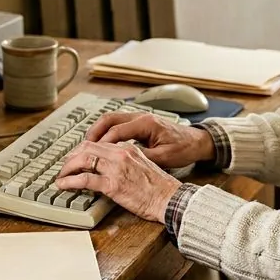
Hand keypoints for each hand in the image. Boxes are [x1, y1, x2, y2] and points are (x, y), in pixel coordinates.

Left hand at [54, 140, 180, 222]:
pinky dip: (70, 181)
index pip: (99, 143)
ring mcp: (116, 168)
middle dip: (71, 156)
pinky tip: (64, 185)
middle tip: (64, 166)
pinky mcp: (112, 184)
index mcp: (128, 148)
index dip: (83, 150)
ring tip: (60, 176)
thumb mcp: (143, 166)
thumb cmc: (160, 188)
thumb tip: (111, 168)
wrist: (170, 198)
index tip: (76, 158)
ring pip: (82, 160)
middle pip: (87, 147)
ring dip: (67, 168)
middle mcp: (120, 154)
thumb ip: (127, 162)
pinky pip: (84, 179)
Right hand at [85, 112, 214, 169]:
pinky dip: (107, 133)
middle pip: (109, 119)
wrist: (197, 141)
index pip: (116, 130)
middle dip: (93, 133)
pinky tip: (102, 145)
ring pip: (111, 120)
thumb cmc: (184, 148)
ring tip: (87, 146)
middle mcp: (141, 117)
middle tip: (82, 148)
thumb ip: (143, 158)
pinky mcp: (140, 124)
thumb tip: (123, 162)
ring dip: (98, 131)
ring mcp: (140, 118)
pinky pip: (117, 124)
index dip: (101, 143)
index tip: (90, 154)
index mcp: (146, 123)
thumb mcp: (164, 157)